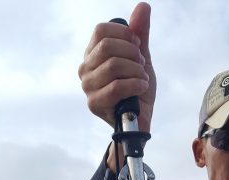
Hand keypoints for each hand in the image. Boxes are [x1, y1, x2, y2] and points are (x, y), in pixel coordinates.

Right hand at [78, 2, 155, 131]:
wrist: (140, 120)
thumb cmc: (137, 90)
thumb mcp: (141, 58)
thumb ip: (140, 33)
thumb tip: (143, 6)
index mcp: (92, 54)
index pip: (101, 30)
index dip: (124, 34)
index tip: (137, 47)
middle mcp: (85, 69)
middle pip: (107, 46)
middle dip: (132, 54)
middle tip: (141, 66)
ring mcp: (88, 87)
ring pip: (114, 66)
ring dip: (136, 71)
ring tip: (143, 79)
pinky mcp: (94, 104)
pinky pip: (116, 87)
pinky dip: (135, 84)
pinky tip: (142, 88)